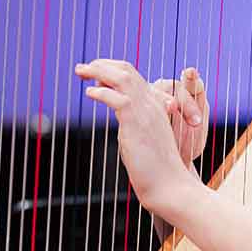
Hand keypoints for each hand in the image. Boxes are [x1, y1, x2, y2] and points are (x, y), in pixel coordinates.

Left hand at [74, 58, 204, 218]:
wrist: (170, 186)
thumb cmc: (157, 170)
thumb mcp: (145, 140)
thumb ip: (135, 127)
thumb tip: (124, 126)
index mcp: (155, 106)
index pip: (134, 76)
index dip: (112, 69)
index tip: (95, 72)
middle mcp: (152, 104)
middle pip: (127, 71)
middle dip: (102, 64)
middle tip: (82, 67)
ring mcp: (146, 112)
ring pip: (122, 78)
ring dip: (99, 71)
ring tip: (81, 71)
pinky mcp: (137, 124)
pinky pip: (118, 98)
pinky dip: (101, 92)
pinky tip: (89, 93)